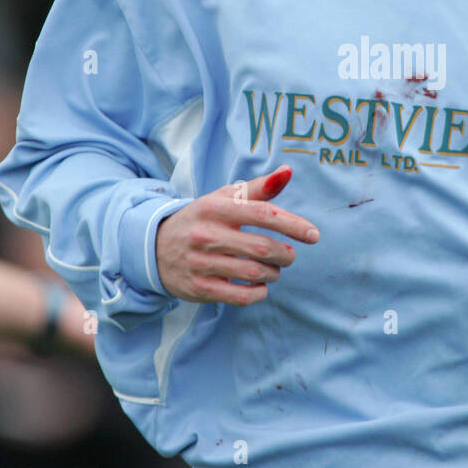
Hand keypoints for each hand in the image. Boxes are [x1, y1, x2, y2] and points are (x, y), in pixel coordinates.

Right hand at [155, 165, 319, 304]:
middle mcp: (206, 234)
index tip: (313, 235)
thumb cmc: (201, 219)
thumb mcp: (222, 198)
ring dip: (273, 273)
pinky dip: (258, 292)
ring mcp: (200, 263)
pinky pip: (240, 296)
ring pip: (253, 273)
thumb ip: (258, 188)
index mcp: (214, 208)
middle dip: (285, 254)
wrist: (154, 247)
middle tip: (289, 255)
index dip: (293, 224)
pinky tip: (261, 285)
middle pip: (261, 248)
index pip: (262, 214)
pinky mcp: (199, 288)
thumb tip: (288, 171)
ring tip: (274, 269)